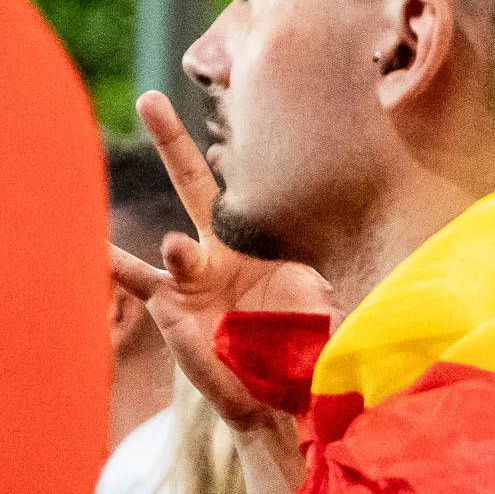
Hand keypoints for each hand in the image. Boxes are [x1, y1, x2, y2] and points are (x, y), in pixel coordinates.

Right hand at [109, 91, 336, 430]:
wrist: (279, 394)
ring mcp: (193, 275)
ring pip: (167, 235)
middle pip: (195, 184)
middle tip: (153, 99)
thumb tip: (404, 269)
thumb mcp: (335, 306)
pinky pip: (138, 282)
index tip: (249, 112)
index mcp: (262, 241)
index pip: (253, 188)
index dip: (252, 154)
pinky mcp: (172, 306)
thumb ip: (354, 280)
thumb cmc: (306, 346)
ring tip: (115, 189)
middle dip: (173, 142)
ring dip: (142, 218)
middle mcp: (222, 249)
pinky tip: (90, 248)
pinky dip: (114, 265)